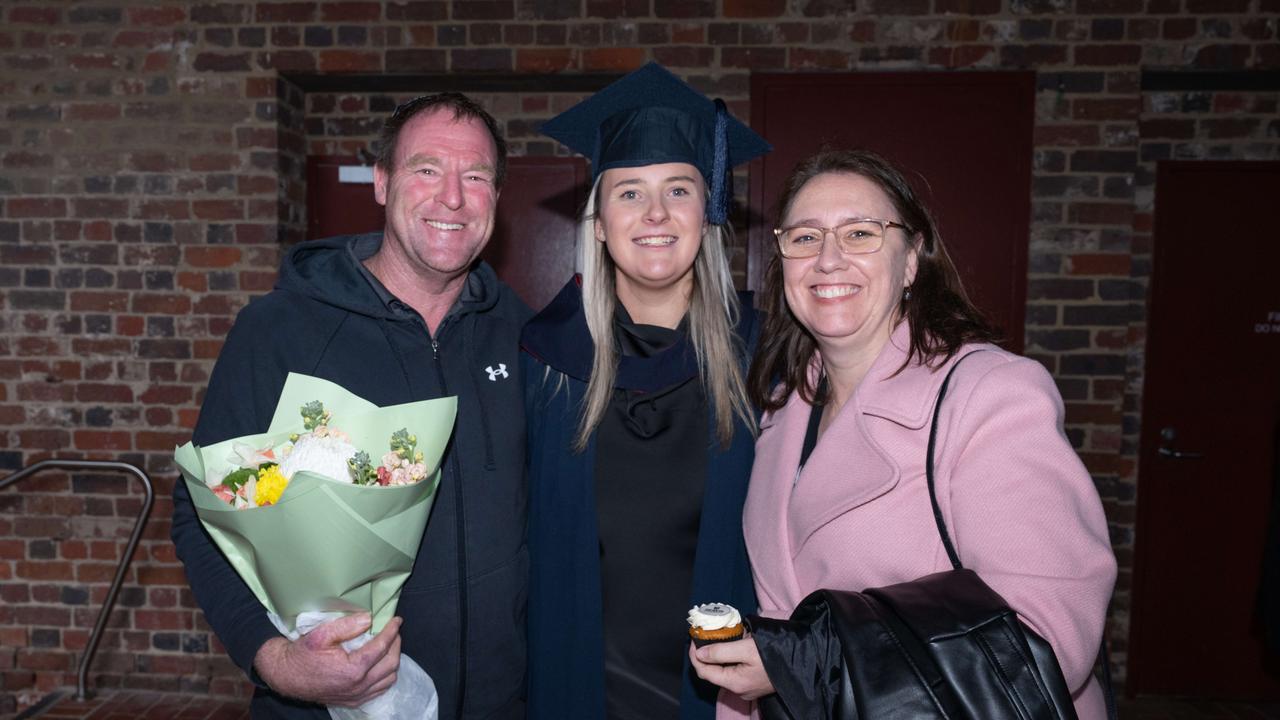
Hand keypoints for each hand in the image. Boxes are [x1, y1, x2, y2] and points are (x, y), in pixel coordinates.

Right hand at [254, 613, 402, 706]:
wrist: (286, 675)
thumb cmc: (302, 654)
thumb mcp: (321, 634)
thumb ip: (347, 625)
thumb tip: (369, 619)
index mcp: (353, 669)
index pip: (382, 647)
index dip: (392, 631)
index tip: (396, 620)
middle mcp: (358, 686)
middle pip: (391, 663)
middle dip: (396, 644)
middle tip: (393, 631)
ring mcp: (357, 696)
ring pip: (389, 678)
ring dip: (392, 660)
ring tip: (388, 645)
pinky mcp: (353, 701)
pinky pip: (380, 690)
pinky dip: (386, 676)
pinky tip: (381, 664)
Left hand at [688, 635, 774, 701]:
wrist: (804, 658)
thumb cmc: (775, 653)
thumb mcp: (745, 648)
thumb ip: (720, 651)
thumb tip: (699, 653)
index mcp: (735, 683)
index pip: (704, 671)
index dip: (695, 655)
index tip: (694, 638)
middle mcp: (739, 689)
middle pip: (712, 672)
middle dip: (705, 654)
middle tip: (704, 635)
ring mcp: (748, 687)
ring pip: (724, 671)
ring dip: (717, 655)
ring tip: (717, 637)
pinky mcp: (755, 681)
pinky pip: (735, 670)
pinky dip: (729, 658)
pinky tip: (732, 645)